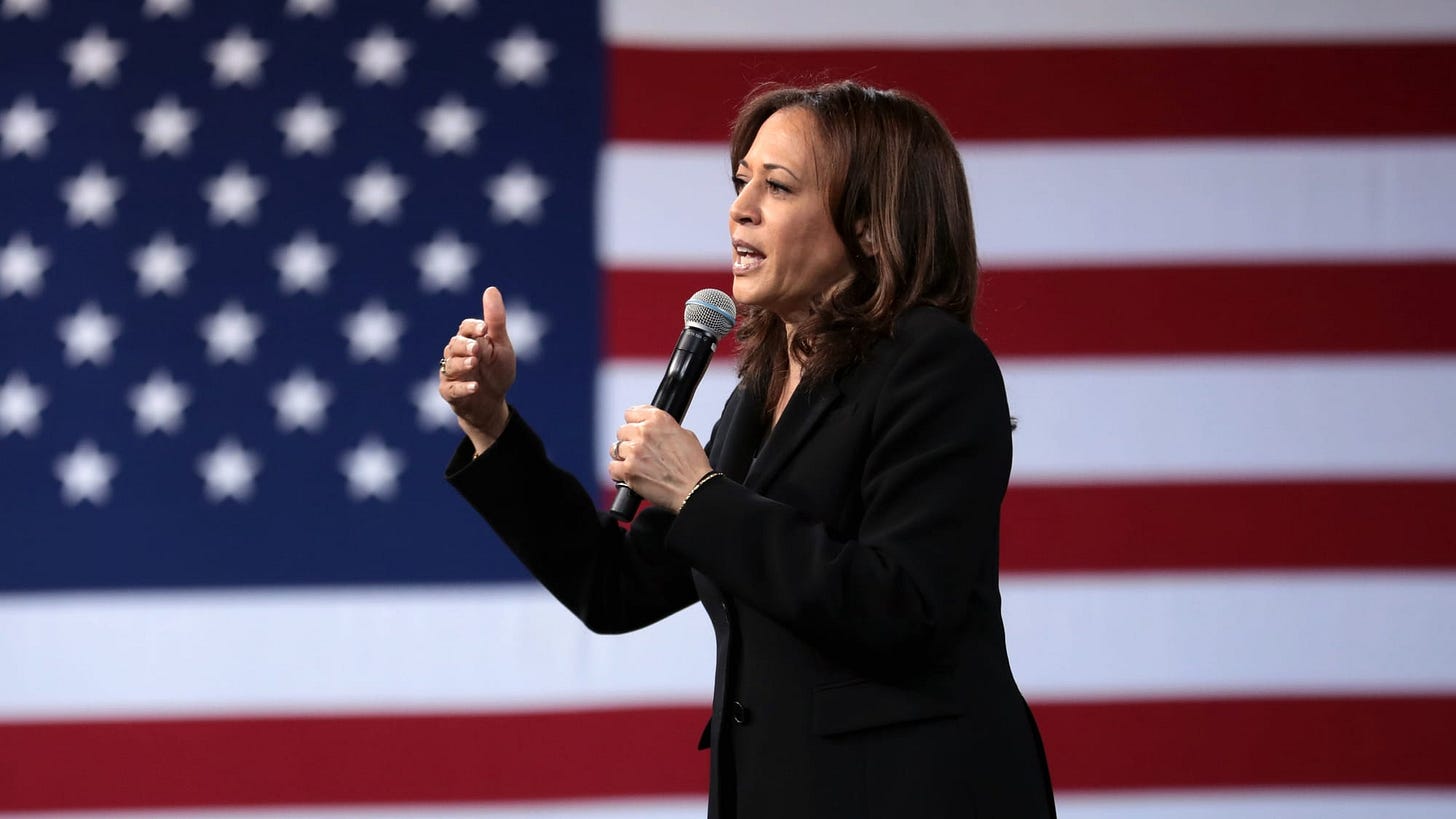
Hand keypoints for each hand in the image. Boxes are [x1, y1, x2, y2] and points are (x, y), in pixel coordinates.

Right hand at [439, 286, 515, 452]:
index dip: (473, 327)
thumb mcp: (501, 346)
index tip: (484, 328)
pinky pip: (452, 389)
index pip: (465, 328)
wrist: (493, 403)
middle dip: (465, 345)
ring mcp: (451, 374)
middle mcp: (456, 355)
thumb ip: (495, 321)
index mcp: (469, 340)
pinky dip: (463, 387)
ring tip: (475, 362)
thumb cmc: (496, 371)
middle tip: (477, 348)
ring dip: (462, 363)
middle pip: (454, 345)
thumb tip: (491, 289)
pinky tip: (475, 387)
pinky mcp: (450, 393)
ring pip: (450, 365)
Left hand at [607, 406, 712, 511]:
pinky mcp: (628, 470)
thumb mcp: (684, 434)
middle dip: (629, 441)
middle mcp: (644, 432)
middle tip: (639, 452)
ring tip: (635, 465)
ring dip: (623, 456)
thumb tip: (653, 429)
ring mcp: (634, 451)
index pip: (631, 413)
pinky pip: (612, 467)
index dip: (634, 423)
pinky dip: (619, 472)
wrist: (694, 488)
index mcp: (658, 420)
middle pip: (622, 431)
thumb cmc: (693, 465)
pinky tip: (630, 475)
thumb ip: (664, 427)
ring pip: (615, 449)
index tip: (636, 429)